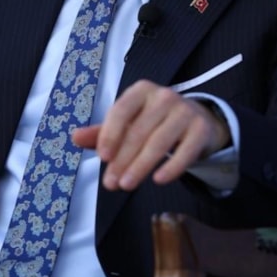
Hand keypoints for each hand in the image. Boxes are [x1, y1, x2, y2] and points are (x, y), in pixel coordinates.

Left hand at [72, 80, 230, 189]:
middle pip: (139, 131)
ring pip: (159, 142)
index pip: (121, 111)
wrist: (199, 121)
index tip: (103, 157)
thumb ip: (103, 131)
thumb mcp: (129, 122)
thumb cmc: (156, 121)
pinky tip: (159, 180)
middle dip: (123, 160)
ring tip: (127, 185)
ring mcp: (185, 111)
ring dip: (141, 166)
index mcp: (141, 91)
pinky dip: (172, 167)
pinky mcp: (201, 129)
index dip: (110, 134)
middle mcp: (164, 96)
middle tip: (111, 183)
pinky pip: (185, 151)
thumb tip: (75, 137)